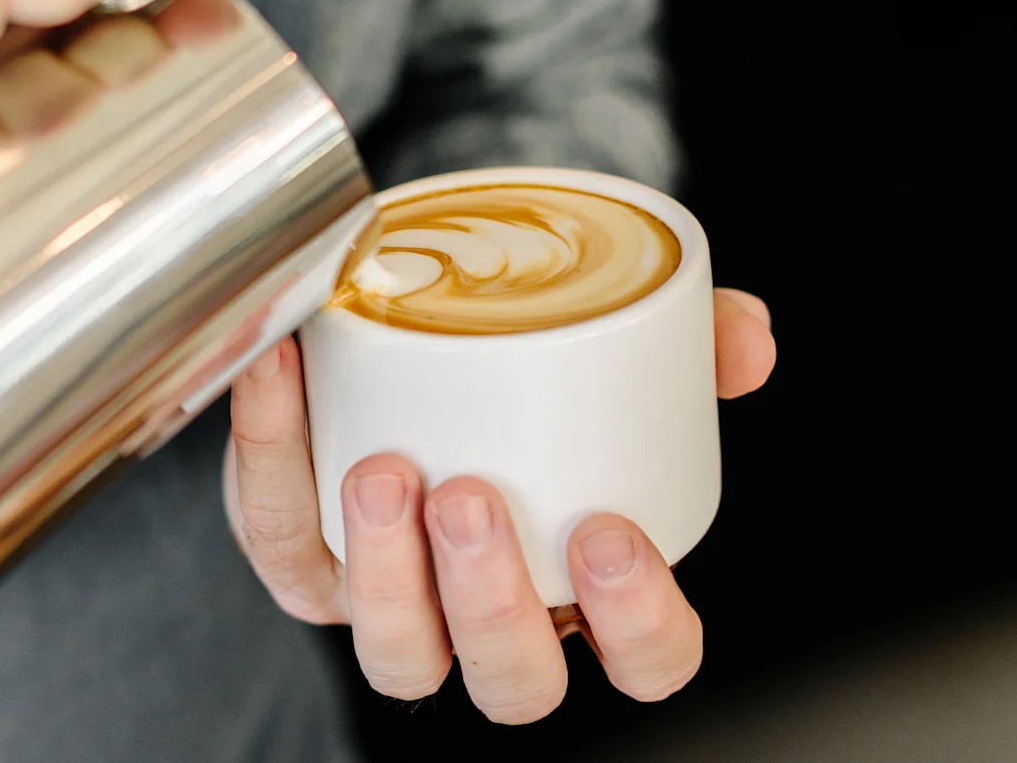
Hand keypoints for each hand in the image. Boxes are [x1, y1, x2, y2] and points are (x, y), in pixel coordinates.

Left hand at [224, 288, 775, 722]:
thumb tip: (743, 335)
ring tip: (384, 471)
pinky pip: (276, 533)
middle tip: (472, 499)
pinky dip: (273, 447)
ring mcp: (391, 605)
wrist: (387, 345)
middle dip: (492, 604)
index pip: (648, 659)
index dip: (639, 626)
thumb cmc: (513, 378)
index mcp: (586, 585)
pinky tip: (283, 368)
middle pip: (512, 681)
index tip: (610, 535)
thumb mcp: (607, 350)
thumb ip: (685, 342)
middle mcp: (490, 617)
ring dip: (385, 571)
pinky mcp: (298, 560)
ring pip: (395, 654)